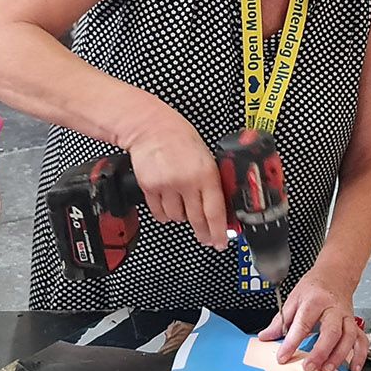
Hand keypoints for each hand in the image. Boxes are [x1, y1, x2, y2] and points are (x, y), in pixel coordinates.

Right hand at [124, 110, 227, 249]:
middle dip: (203, 233)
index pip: (215, 211)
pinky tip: (168, 204)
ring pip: (177, 218)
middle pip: (197, 219)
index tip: (220, 242)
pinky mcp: (150, 188)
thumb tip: (221, 208)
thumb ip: (212, 182)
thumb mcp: (206, 158)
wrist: (152, 128)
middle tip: (206, 239)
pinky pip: (159, 213)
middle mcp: (187, 181)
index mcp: (206, 173)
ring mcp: (167, 186)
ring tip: (183, 205)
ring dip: (182, 216)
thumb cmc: (180, 138)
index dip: (218, 231)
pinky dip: (165, 214)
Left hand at [258, 266, 367, 370]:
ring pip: (348, 337)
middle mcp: (333, 309)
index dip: (292, 342)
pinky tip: (353, 367)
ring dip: (339, 356)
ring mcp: (346, 317)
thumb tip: (266, 336)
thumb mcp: (293, 299)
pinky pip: (361, 340)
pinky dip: (359, 355)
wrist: (335, 275)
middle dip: (320, 351)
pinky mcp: (354, 324)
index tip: (283, 357)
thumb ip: (280, 320)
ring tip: (327, 370)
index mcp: (315, 301)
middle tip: (309, 367)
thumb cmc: (314, 287)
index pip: (302, 323)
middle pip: (331, 331)